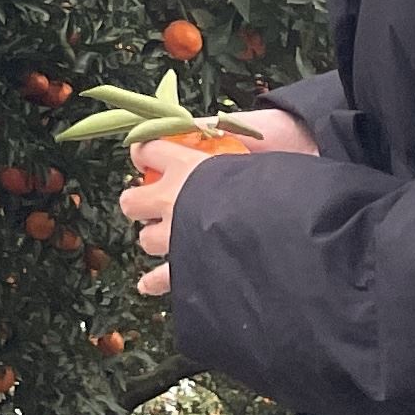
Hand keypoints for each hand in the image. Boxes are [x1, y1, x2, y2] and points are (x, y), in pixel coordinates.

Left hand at [116, 111, 314, 298]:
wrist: (282, 216)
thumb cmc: (271, 179)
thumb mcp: (246, 146)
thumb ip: (221, 137)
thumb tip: (207, 129)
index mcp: (184, 165)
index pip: (147, 150)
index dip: (144, 152)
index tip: (146, 155)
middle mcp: (171, 198)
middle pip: (133, 201)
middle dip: (139, 203)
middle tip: (154, 204)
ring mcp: (174, 234)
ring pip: (147, 240)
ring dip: (156, 239)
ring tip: (168, 237)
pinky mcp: (186, 263)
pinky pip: (164, 276)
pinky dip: (156, 281)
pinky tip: (147, 284)